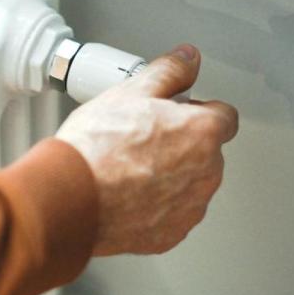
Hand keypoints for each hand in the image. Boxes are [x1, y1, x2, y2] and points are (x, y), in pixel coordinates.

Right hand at [56, 45, 238, 255]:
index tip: (175, 112)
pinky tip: (125, 195)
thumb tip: (188, 58)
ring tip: (127, 168)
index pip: (224, 116)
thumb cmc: (95, 148)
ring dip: (170, 177)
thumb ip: (169, 71)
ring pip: (189, 186)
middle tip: (140, 139)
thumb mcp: (129, 92)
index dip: (197, 110)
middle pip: (206, 152)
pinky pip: (170, 215)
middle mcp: (205, 173)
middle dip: (181, 145)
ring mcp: (189, 208)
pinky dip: (154, 207)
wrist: (69, 197)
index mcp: (202, 133)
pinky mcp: (169, 235)